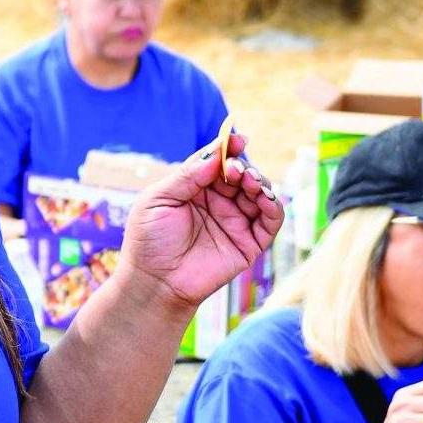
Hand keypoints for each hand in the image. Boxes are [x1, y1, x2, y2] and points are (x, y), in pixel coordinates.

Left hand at [120, 131, 283, 309]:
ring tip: (248, 182)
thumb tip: (215, 154)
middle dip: (243, 167)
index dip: (229, 148)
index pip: (217, 161)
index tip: (236, 139)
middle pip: (242, 174)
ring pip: (260, 193)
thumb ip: (186, 176)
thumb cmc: (148, 241)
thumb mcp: (158, 200)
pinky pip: (270, 221)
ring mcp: (235, 221)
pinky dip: (273, 206)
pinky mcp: (249, 243)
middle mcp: (219, 201)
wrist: (154, 283)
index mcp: (195, 188)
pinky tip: (265, 198)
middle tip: (235, 170)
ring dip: (259, 182)